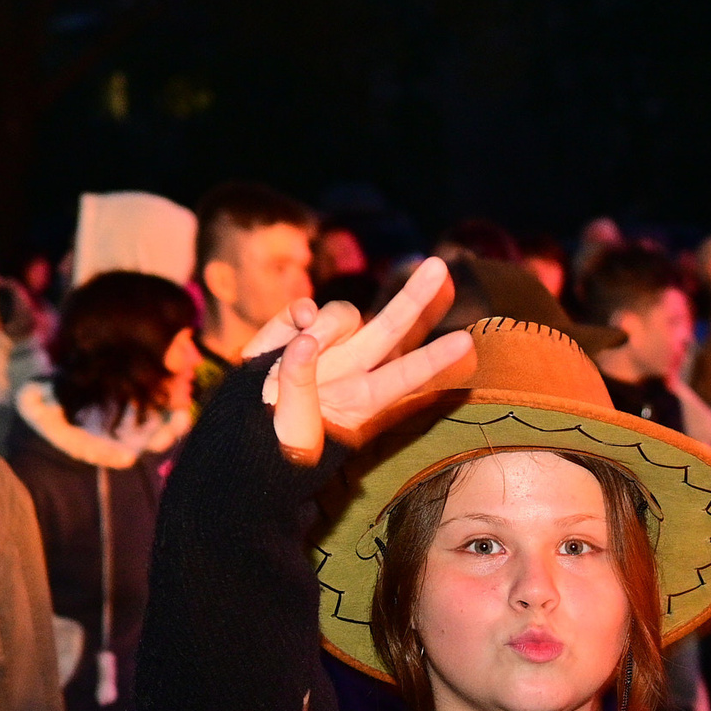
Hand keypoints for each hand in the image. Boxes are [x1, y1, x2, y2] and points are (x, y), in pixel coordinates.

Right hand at [258, 258, 472, 463]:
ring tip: (300, 354)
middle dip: (416, 298)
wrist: (244, 432)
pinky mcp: (298, 330)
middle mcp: (354, 368)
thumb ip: (298, 383)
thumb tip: (305, 339)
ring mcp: (328, 346)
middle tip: (439, 267)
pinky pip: (305, 308)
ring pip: (345, 314)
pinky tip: (294, 329)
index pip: (403, 377)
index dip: (434, 360)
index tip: (466, 344)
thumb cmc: (275, 442)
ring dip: (327, 327)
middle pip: (392, 328)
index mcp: (363, 401)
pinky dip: (298, 315)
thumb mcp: (290, 427)